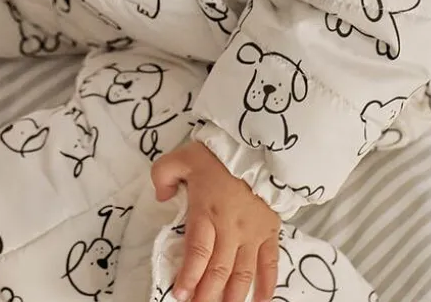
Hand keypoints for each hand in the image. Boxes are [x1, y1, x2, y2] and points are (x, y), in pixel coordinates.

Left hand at [151, 141, 279, 301]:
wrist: (257, 144)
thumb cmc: (217, 154)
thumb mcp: (181, 157)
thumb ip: (163, 176)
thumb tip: (160, 198)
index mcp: (207, 211)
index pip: (197, 252)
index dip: (189, 276)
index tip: (181, 294)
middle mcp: (231, 228)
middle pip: (219, 269)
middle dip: (208, 294)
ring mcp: (252, 233)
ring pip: (243, 273)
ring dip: (233, 296)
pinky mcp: (270, 232)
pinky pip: (270, 263)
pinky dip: (267, 285)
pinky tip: (261, 301)